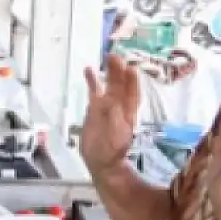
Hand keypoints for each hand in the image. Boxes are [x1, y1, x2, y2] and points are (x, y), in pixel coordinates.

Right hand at [80, 55, 141, 173]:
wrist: (101, 163)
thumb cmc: (110, 153)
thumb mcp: (114, 137)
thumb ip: (112, 119)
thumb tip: (109, 101)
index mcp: (128, 113)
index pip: (131, 93)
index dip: (131, 81)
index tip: (130, 68)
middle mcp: (119, 107)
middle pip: (120, 85)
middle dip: (119, 71)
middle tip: (116, 56)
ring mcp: (106, 107)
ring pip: (109, 86)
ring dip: (109, 72)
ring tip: (107, 57)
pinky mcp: (94, 110)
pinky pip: (94, 92)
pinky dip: (92, 81)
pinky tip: (88, 70)